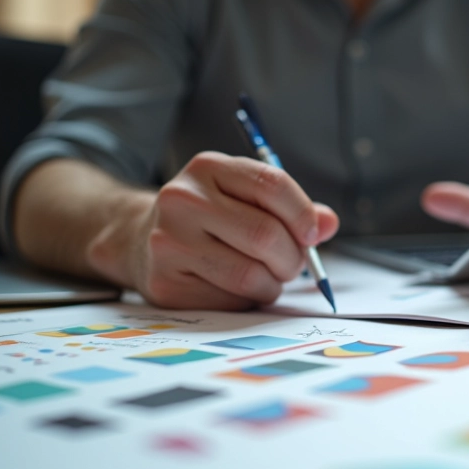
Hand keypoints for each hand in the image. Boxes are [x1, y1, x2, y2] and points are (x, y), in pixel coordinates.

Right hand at [88, 151, 338, 309]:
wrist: (140, 240)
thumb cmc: (209, 217)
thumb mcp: (244, 196)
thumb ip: (290, 208)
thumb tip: (328, 223)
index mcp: (207, 168)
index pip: (271, 185)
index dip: (303, 214)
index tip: (312, 234)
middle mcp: (181, 200)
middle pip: (265, 235)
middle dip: (291, 257)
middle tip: (292, 265)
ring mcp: (168, 243)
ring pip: (250, 274)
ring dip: (273, 284)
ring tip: (267, 277)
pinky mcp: (164, 283)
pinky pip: (230, 300)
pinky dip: (248, 300)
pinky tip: (238, 288)